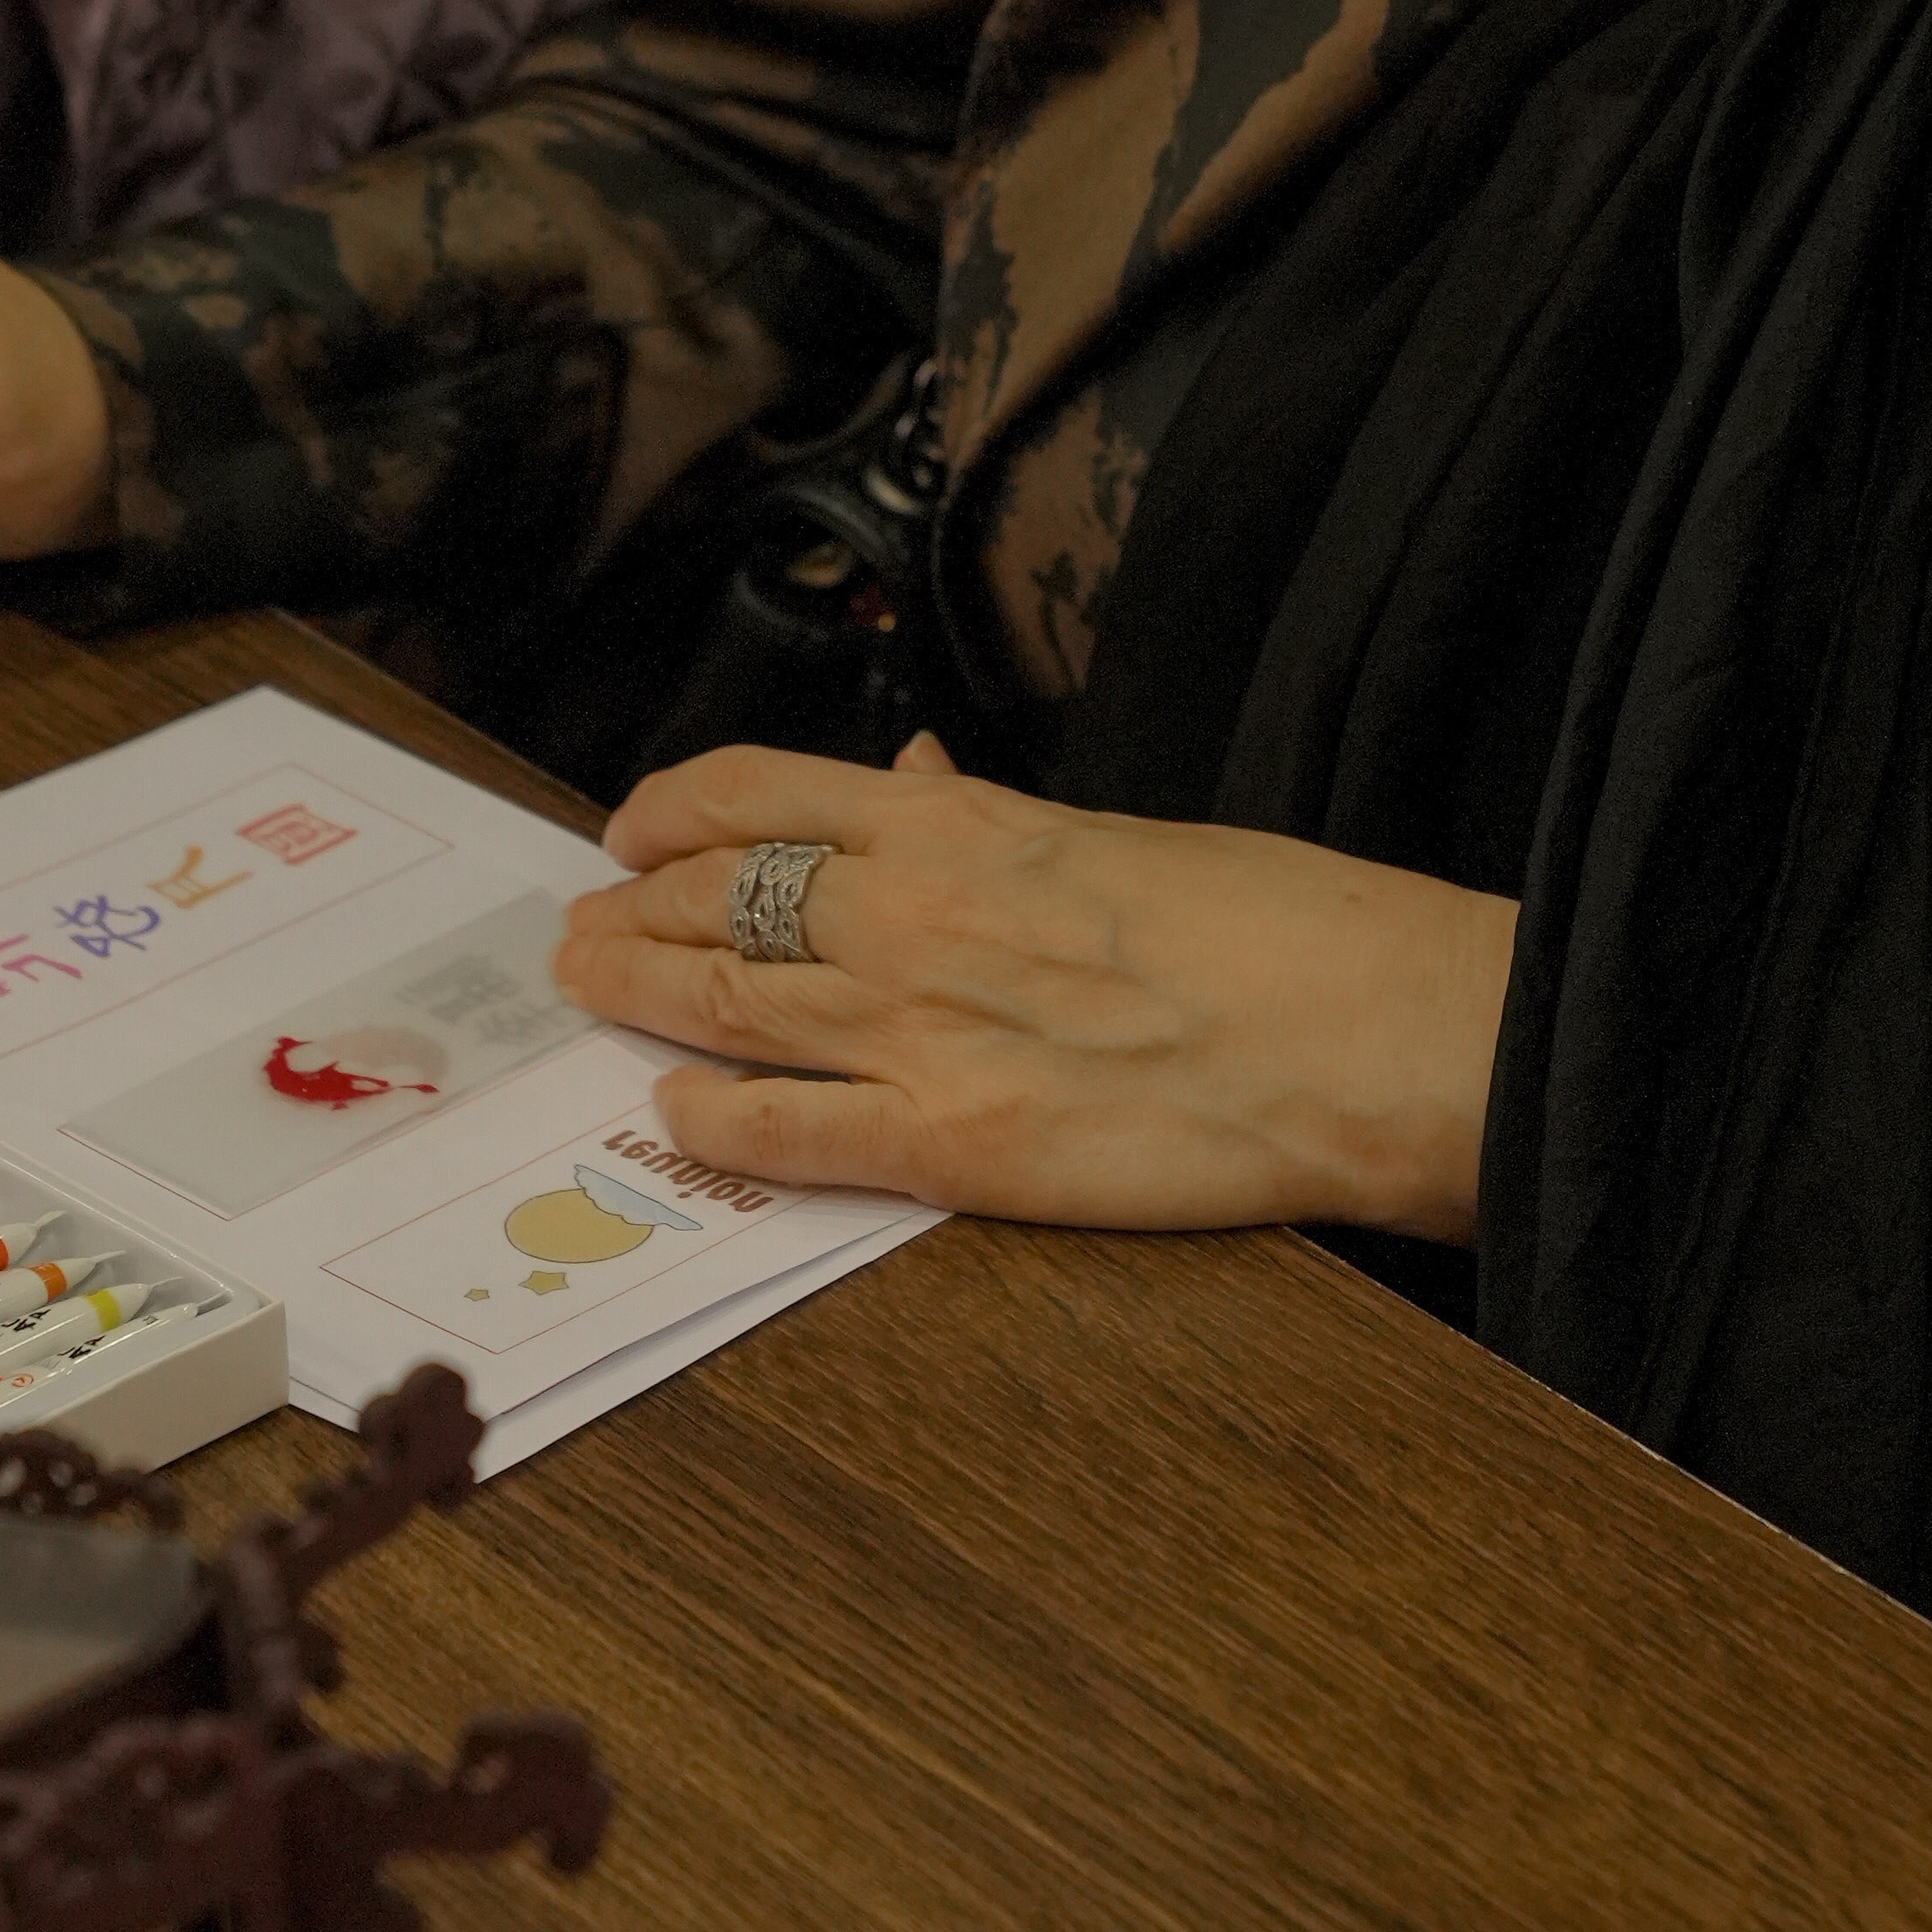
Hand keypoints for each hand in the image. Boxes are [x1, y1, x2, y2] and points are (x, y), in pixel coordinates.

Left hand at [551, 731, 1517, 1233]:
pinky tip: (672, 1112)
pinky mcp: (949, 1148)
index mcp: (961, 827)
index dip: (672, 810)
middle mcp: (912, 916)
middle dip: (629, 914)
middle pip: (714, 902)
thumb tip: (918, 783)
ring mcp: (920, 1033)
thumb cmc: (1265, 923)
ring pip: (722, 1004)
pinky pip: (787, 1134)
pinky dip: (712, 1121)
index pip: (760, 794)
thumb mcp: (1110, 836)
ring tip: (590, 991)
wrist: (1352, 1031)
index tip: (632, 829)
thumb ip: (990, 822)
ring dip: (636, 995)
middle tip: (579, 931)